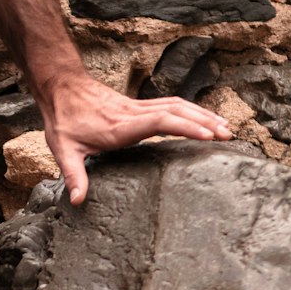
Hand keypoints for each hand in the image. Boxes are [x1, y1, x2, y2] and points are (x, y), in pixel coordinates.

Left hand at [42, 74, 232, 204]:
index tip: (207, 136)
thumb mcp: (63, 151)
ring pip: (178, 106)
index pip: (160, 122)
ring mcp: (138, 107)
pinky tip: (203, 119)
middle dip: (204, 122)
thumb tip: (78, 201)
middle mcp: (134, 114)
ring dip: (203, 115)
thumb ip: (73, 176)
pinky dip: (191, 111)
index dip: (185, 127)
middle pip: (177, 111)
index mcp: (120, 127)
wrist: (62, 88)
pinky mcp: (139, 105)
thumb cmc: (64, 120)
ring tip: (225, 128)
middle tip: (228, 136)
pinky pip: (171, 105)